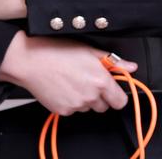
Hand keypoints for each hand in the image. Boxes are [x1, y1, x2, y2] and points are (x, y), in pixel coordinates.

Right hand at [0, 32, 137, 114]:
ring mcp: (75, 105)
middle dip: (100, 96)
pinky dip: (70, 102)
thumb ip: (113, 61)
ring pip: (88, 108)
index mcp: (100, 81)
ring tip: (73, 81)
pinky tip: (64, 87)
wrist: (30, 61)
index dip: (117, 95)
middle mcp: (90, 96)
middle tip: (89, 81)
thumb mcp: (90, 50)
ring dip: (85, 99)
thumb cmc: (58, 51)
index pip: (120, 101)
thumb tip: (131, 67)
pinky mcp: (62, 111)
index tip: (113, 90)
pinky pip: (73, 110)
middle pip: (104, 106)